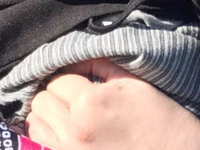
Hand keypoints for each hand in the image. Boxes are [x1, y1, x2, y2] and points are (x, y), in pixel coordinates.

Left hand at [25, 59, 199, 149]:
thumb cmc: (163, 118)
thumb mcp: (134, 82)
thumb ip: (99, 65)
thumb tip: (74, 58)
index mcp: (91, 104)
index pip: (57, 79)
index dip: (70, 75)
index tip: (82, 78)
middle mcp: (76, 130)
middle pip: (42, 99)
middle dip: (56, 93)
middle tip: (75, 95)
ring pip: (36, 121)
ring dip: (48, 113)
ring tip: (69, 112)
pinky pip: (41, 142)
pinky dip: (47, 132)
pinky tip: (66, 129)